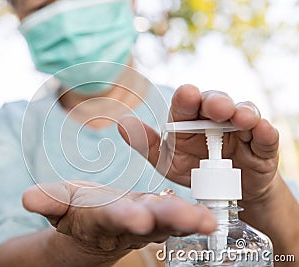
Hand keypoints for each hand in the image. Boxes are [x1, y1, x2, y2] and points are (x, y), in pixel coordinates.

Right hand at [22, 181, 215, 258]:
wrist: (98, 220)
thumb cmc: (78, 209)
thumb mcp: (60, 203)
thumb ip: (49, 200)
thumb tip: (27, 198)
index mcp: (102, 218)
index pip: (112, 218)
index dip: (122, 217)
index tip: (137, 218)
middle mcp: (130, 223)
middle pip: (151, 222)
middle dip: (168, 220)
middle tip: (192, 220)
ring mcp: (149, 221)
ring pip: (171, 220)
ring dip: (190, 220)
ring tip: (210, 220)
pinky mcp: (162, 215)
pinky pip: (181, 215)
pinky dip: (196, 216)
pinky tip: (213, 216)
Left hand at [118, 84, 278, 205]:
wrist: (223, 194)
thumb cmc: (193, 170)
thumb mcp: (167, 161)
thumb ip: (146, 144)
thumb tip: (121, 123)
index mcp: (189, 120)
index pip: (186, 105)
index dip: (186, 99)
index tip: (186, 94)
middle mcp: (214, 119)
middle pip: (215, 103)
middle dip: (215, 102)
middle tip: (215, 107)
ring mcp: (240, 130)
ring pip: (243, 113)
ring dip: (243, 112)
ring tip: (240, 117)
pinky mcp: (261, 146)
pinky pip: (265, 136)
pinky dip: (265, 131)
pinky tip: (262, 128)